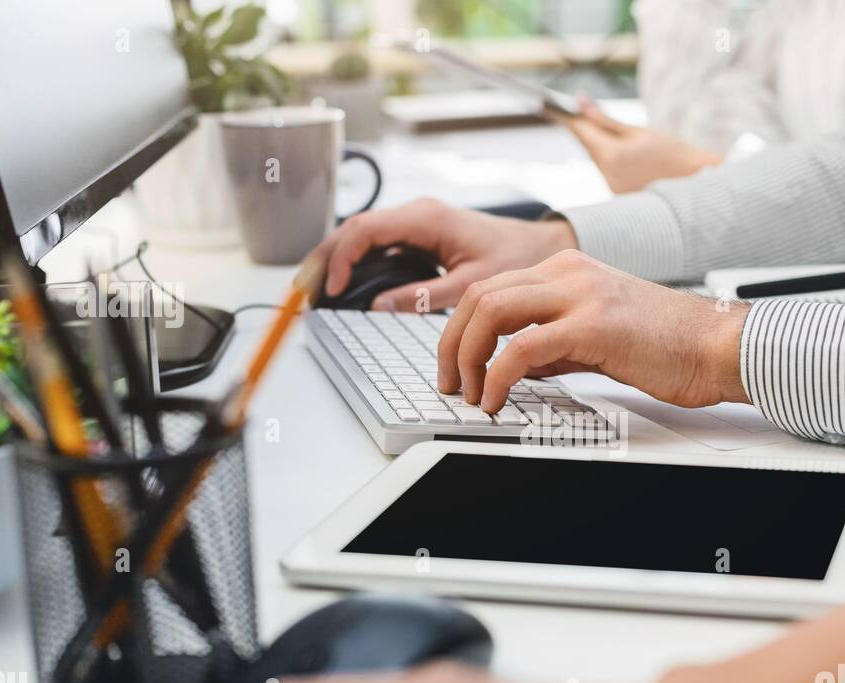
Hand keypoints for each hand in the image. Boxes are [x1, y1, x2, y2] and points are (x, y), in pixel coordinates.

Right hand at [313, 198, 576, 311]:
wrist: (542, 247)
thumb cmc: (516, 259)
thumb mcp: (472, 284)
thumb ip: (424, 296)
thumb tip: (378, 305)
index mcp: (426, 219)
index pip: (365, 230)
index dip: (341, 258)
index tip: (334, 288)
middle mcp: (416, 215)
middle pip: (353, 230)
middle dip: (325, 257)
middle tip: (302, 289)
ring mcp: (416, 225)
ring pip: (362, 237)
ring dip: (337, 260)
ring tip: (315, 290)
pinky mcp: (419, 237)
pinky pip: (378, 246)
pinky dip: (357, 263)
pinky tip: (345, 286)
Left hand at [437, 250, 750, 412]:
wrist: (717, 345)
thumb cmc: (669, 345)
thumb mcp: (597, 336)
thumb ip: (554, 344)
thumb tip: (516, 367)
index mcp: (568, 271)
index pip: (491, 289)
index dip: (460, 330)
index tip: (455, 366)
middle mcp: (568, 273)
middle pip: (479, 296)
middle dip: (451, 343)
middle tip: (449, 382)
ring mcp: (580, 294)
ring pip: (490, 312)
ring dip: (467, 358)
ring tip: (469, 393)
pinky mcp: (593, 325)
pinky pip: (521, 348)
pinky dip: (496, 377)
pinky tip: (496, 399)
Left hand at [563, 99, 721, 193]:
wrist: (694, 187)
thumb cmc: (670, 153)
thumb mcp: (638, 131)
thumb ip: (605, 119)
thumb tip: (579, 102)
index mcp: (612, 155)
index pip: (580, 131)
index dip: (565, 117)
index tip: (547, 105)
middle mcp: (607, 175)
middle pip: (587, 145)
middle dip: (585, 129)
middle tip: (580, 110)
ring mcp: (611, 188)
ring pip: (597, 158)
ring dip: (600, 145)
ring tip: (623, 137)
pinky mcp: (618, 196)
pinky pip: (607, 171)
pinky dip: (611, 159)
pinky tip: (629, 157)